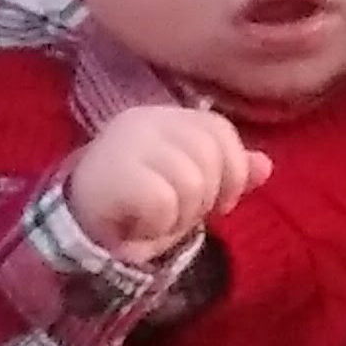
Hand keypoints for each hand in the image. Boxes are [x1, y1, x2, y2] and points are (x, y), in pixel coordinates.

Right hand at [69, 106, 270, 262]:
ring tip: (158, 220)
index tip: (220, 202)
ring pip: (192, 181)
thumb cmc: (139, 205)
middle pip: (210, 155)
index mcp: (168, 117)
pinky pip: (165, 202)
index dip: (231, 170)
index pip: (220, 130)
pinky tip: (142, 225)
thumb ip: (226, 173)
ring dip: (182, 216)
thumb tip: (266, 167)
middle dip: (206, 198)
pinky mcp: (115, 171)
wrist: (79, 228)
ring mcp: (128, 142)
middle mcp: (147, 119)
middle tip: (179, 213)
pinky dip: (160, 224)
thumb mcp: (190, 188)